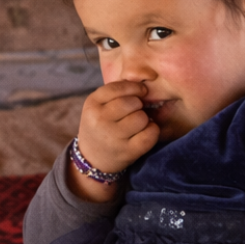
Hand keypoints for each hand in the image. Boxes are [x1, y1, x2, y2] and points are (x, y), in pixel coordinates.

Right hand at [67, 81, 158, 201]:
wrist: (92, 158)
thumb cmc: (99, 125)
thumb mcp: (97, 105)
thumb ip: (115, 93)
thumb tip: (143, 85)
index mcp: (92, 104)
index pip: (118, 88)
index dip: (135, 87)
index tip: (141, 91)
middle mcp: (100, 120)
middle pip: (133, 102)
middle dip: (138, 104)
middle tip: (135, 111)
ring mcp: (113, 137)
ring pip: (142, 118)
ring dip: (144, 119)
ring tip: (137, 123)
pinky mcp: (127, 152)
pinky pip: (150, 134)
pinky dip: (152, 131)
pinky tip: (145, 132)